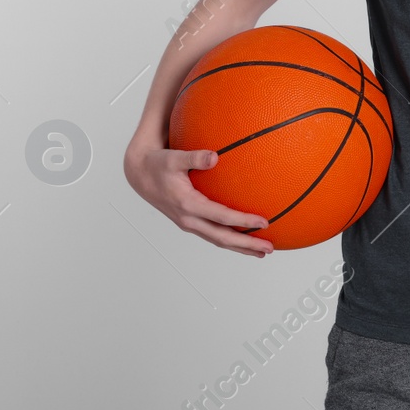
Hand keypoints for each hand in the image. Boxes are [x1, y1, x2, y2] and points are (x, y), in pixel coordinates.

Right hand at [124, 145, 273, 257]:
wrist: (140, 175)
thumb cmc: (158, 163)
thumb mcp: (173, 158)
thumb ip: (194, 157)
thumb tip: (214, 157)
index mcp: (187, 204)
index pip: (221, 217)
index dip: (243, 221)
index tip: (264, 222)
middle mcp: (189, 219)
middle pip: (222, 237)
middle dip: (247, 245)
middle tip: (269, 248)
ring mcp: (189, 223)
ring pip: (218, 240)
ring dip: (240, 247)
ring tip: (261, 252)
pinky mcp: (190, 222)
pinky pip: (213, 234)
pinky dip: (230, 240)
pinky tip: (243, 238)